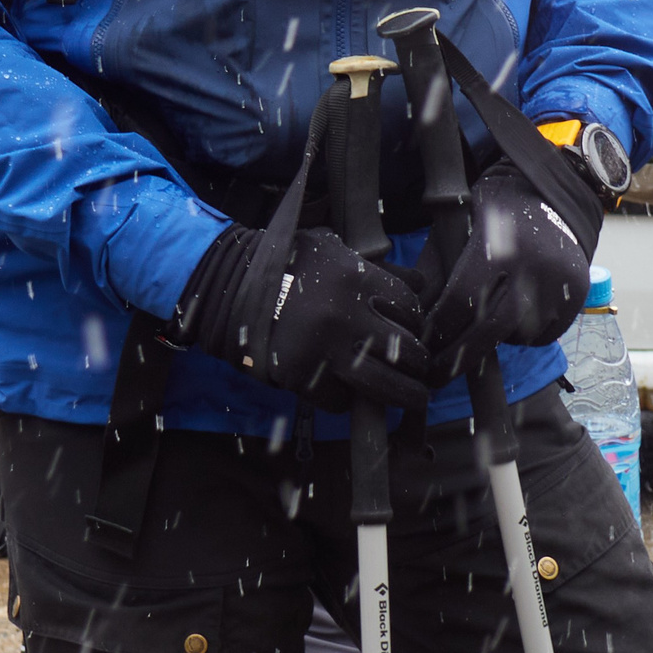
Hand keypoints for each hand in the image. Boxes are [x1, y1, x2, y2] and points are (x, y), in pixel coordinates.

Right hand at [176, 221, 432, 413]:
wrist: (229, 287)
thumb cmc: (285, 264)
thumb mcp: (330, 251)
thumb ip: (376, 268)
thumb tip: (423, 286)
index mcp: (356, 278)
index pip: (410, 308)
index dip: (414, 321)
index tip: (409, 329)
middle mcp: (346, 315)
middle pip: (407, 350)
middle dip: (416, 361)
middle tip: (415, 366)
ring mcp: (326, 350)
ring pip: (386, 386)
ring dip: (404, 395)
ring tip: (410, 397)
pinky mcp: (303, 377)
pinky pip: (341, 401)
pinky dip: (345, 399)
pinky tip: (343, 388)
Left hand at [419, 159, 601, 379]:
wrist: (552, 193)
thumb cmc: (492, 209)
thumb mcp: (457, 224)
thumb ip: (436, 267)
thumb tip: (409, 316)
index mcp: (498, 245)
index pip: (462, 300)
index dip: (439, 329)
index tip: (421, 347)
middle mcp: (534, 267)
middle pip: (490, 329)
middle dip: (458, 358)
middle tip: (434, 376)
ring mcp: (560, 285)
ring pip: (516, 336)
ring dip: (489, 346)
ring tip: (466, 343)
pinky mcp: (577, 297)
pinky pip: (542, 336)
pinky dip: (519, 339)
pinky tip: (503, 326)